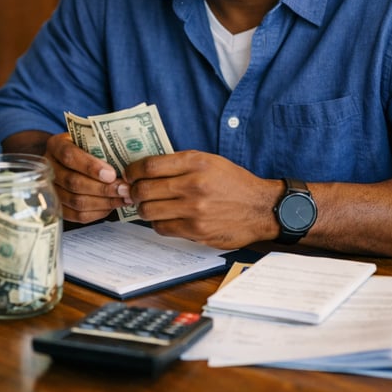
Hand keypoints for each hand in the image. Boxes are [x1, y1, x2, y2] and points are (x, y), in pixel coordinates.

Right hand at [45, 132, 132, 222]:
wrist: (71, 159)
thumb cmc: (86, 147)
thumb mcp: (90, 138)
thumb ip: (101, 146)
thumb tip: (127, 160)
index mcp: (56, 146)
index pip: (69, 156)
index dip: (90, 166)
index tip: (111, 174)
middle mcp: (49, 168)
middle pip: (73, 182)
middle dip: (103, 188)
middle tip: (125, 189)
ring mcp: (51, 190)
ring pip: (76, 202)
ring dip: (104, 202)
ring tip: (124, 198)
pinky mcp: (59, 207)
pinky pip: (77, 215)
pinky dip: (98, 213)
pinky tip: (113, 206)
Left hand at [125, 150, 280, 248]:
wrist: (261, 208)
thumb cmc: (233, 182)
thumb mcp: (209, 161)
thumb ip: (178, 164)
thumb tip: (143, 170)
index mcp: (196, 163)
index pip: (149, 165)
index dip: (132, 170)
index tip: (129, 174)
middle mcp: (194, 185)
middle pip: (144, 189)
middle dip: (133, 191)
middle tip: (134, 192)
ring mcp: (194, 210)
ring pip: (149, 210)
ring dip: (143, 208)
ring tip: (148, 205)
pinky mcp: (196, 231)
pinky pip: (162, 228)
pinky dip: (157, 223)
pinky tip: (164, 218)